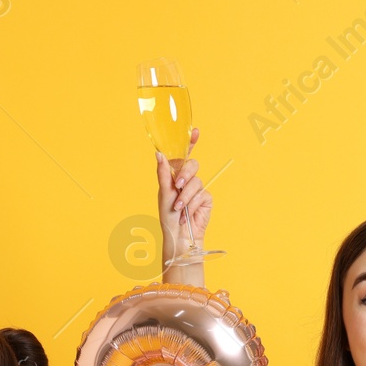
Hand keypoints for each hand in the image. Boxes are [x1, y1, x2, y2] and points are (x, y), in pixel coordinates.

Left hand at [157, 127, 212, 265]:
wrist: (178, 234)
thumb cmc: (167, 216)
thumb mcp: (163, 192)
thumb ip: (163, 173)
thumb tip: (159, 154)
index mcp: (175, 175)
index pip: (184, 155)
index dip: (190, 142)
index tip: (195, 131)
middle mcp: (187, 180)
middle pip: (192, 164)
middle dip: (185, 174)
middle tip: (178, 185)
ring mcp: (197, 189)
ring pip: (196, 181)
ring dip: (185, 196)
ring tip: (179, 208)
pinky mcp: (206, 199)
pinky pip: (202, 193)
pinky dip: (193, 203)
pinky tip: (188, 213)